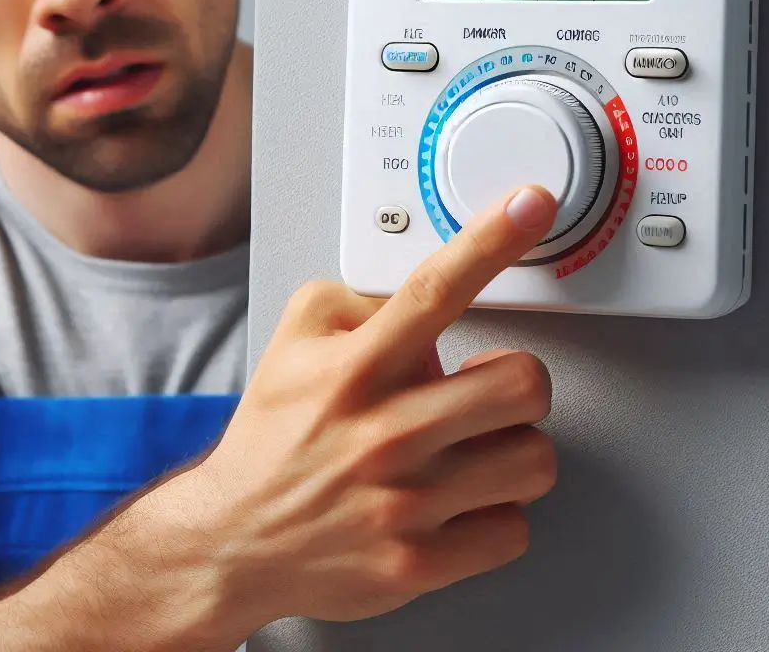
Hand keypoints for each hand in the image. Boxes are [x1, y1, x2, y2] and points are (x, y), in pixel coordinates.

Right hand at [188, 184, 558, 626]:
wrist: (235, 538)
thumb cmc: (273, 436)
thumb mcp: (293, 339)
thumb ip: (356, 299)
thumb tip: (424, 294)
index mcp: (356, 367)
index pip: (434, 288)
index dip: (491, 239)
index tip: (531, 205)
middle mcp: (386, 431)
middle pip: (522, 384)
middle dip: (519, 380)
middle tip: (489, 386)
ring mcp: (407, 502)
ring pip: (533, 460)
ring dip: (511, 449)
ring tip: (472, 447)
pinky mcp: (419, 563)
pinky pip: (512, 530)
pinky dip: (493, 515)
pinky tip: (458, 501)